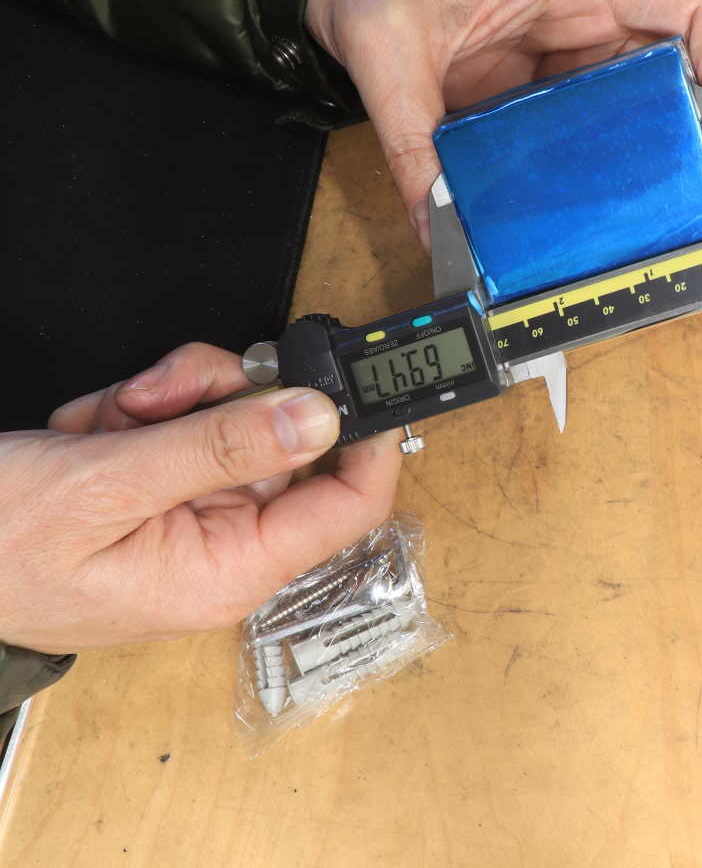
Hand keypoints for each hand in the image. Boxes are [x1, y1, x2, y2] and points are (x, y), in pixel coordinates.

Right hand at [0, 344, 401, 653]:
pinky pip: (179, 423)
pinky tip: (87, 436)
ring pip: (226, 416)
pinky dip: (130, 414)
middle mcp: (222, 544)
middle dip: (217, 397)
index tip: (356, 379)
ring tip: (102, 426)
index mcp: (230, 569)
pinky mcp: (156, 487)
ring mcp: (188, 513)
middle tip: (156, 398)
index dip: (368, 438)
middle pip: (280, 437)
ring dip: (164, 402)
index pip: (349, 506)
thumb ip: (219, 447)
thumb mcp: (107, 488)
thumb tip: (317, 416)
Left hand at [306, 0, 701, 250]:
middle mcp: (600, 3)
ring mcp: (585, 40)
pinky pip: (611, 120)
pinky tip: (595, 199)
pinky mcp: (563, 76)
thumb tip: (437, 220)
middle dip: (698, 134)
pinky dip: (612, 161)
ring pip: (656, 101)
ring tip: (645, 210)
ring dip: (656, 154)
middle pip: (691, 67)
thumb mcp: (389, 55)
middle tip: (687, 197)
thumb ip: (413, 144)